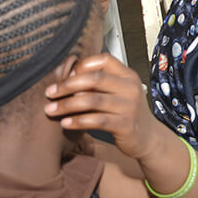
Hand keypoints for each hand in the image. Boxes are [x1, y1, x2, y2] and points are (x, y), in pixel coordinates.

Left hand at [45, 54, 160, 160]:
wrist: (147, 137)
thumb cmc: (126, 112)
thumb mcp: (119, 92)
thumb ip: (101, 83)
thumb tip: (67, 76)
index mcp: (128, 75)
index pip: (104, 59)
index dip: (82, 65)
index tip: (66, 75)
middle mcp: (131, 88)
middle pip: (95, 79)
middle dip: (68, 85)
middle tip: (50, 92)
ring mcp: (130, 107)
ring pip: (93, 100)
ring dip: (67, 104)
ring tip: (51, 109)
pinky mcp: (126, 125)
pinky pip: (97, 120)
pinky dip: (78, 121)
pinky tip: (65, 123)